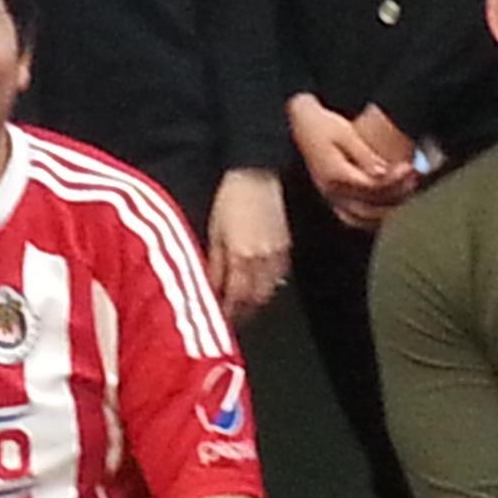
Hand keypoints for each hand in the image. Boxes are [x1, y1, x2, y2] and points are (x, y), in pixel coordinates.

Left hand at [206, 169, 289, 322]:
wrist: (256, 175)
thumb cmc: (229, 199)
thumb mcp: (214, 231)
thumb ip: (214, 264)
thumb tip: (209, 290)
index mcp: (241, 257)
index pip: (235, 298)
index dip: (227, 314)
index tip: (218, 322)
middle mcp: (263, 261)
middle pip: (255, 300)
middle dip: (242, 314)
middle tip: (230, 322)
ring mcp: (278, 255)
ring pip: (269, 292)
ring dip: (255, 304)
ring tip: (242, 308)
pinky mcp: (287, 247)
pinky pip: (279, 277)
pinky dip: (268, 288)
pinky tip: (258, 288)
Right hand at [287, 95, 415, 230]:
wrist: (301, 123)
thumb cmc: (323, 125)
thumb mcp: (345, 132)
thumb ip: (364, 155)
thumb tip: (383, 173)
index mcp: (334, 174)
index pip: (371, 187)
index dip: (394, 181)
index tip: (410, 169)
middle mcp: (331, 191)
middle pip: (369, 206)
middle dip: (395, 196)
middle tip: (413, 180)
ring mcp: (329, 197)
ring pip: (362, 217)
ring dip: (386, 210)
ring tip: (404, 193)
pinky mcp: (331, 197)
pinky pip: (353, 218)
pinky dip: (371, 218)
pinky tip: (386, 207)